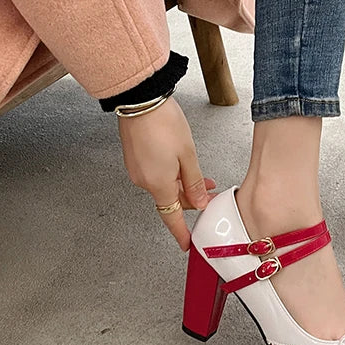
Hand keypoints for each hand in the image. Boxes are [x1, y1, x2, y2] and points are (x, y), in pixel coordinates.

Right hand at [118, 96, 214, 250]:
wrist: (140, 101)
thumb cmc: (164, 124)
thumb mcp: (188, 155)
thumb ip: (194, 182)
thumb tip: (199, 203)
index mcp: (158, 184)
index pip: (171, 217)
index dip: (180, 232)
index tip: (186, 244)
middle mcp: (144, 181)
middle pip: (170, 199)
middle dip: (190, 198)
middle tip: (209, 190)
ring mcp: (137, 170)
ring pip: (164, 185)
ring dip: (181, 183)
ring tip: (200, 173)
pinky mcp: (134, 158)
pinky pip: (155, 174)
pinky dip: (170, 174)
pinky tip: (180, 163)